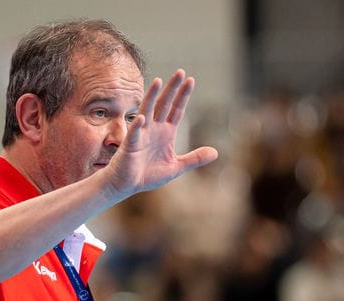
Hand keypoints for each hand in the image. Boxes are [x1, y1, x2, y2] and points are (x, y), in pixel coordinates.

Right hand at [106, 69, 217, 196]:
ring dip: (152, 97)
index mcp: (166, 132)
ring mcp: (141, 134)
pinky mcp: (130, 146)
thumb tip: (216, 152)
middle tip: (180, 72)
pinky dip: (138, 126)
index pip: (176, 110)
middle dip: (172, 89)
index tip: (191, 80)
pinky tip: (143, 117)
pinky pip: (134, 134)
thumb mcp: (176, 167)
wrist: (127, 185)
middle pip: (164, 104)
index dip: (183, 96)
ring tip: (158, 81)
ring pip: (147, 111)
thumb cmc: (148, 174)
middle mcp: (153, 129)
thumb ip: (195, 159)